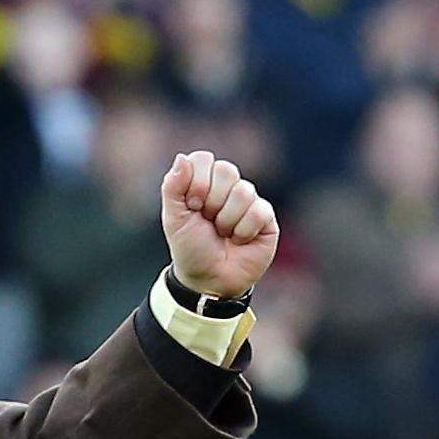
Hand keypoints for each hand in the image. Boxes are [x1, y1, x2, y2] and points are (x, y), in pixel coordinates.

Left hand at [161, 149, 278, 300]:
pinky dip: (244, 231)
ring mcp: (248, 200)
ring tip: (223, 234)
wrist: (209, 280)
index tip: (193, 206)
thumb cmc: (191, 249)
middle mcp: (227, 187)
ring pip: (243, 192)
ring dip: (227, 220)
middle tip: (208, 222)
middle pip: (226, 170)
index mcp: (203, 182)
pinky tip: (240, 241)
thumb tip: (181, 157)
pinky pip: (258, 211)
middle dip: (212, 202)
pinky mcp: (266, 217)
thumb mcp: (174, 220)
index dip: (198, 181)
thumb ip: (173, 188)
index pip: (203, 159)